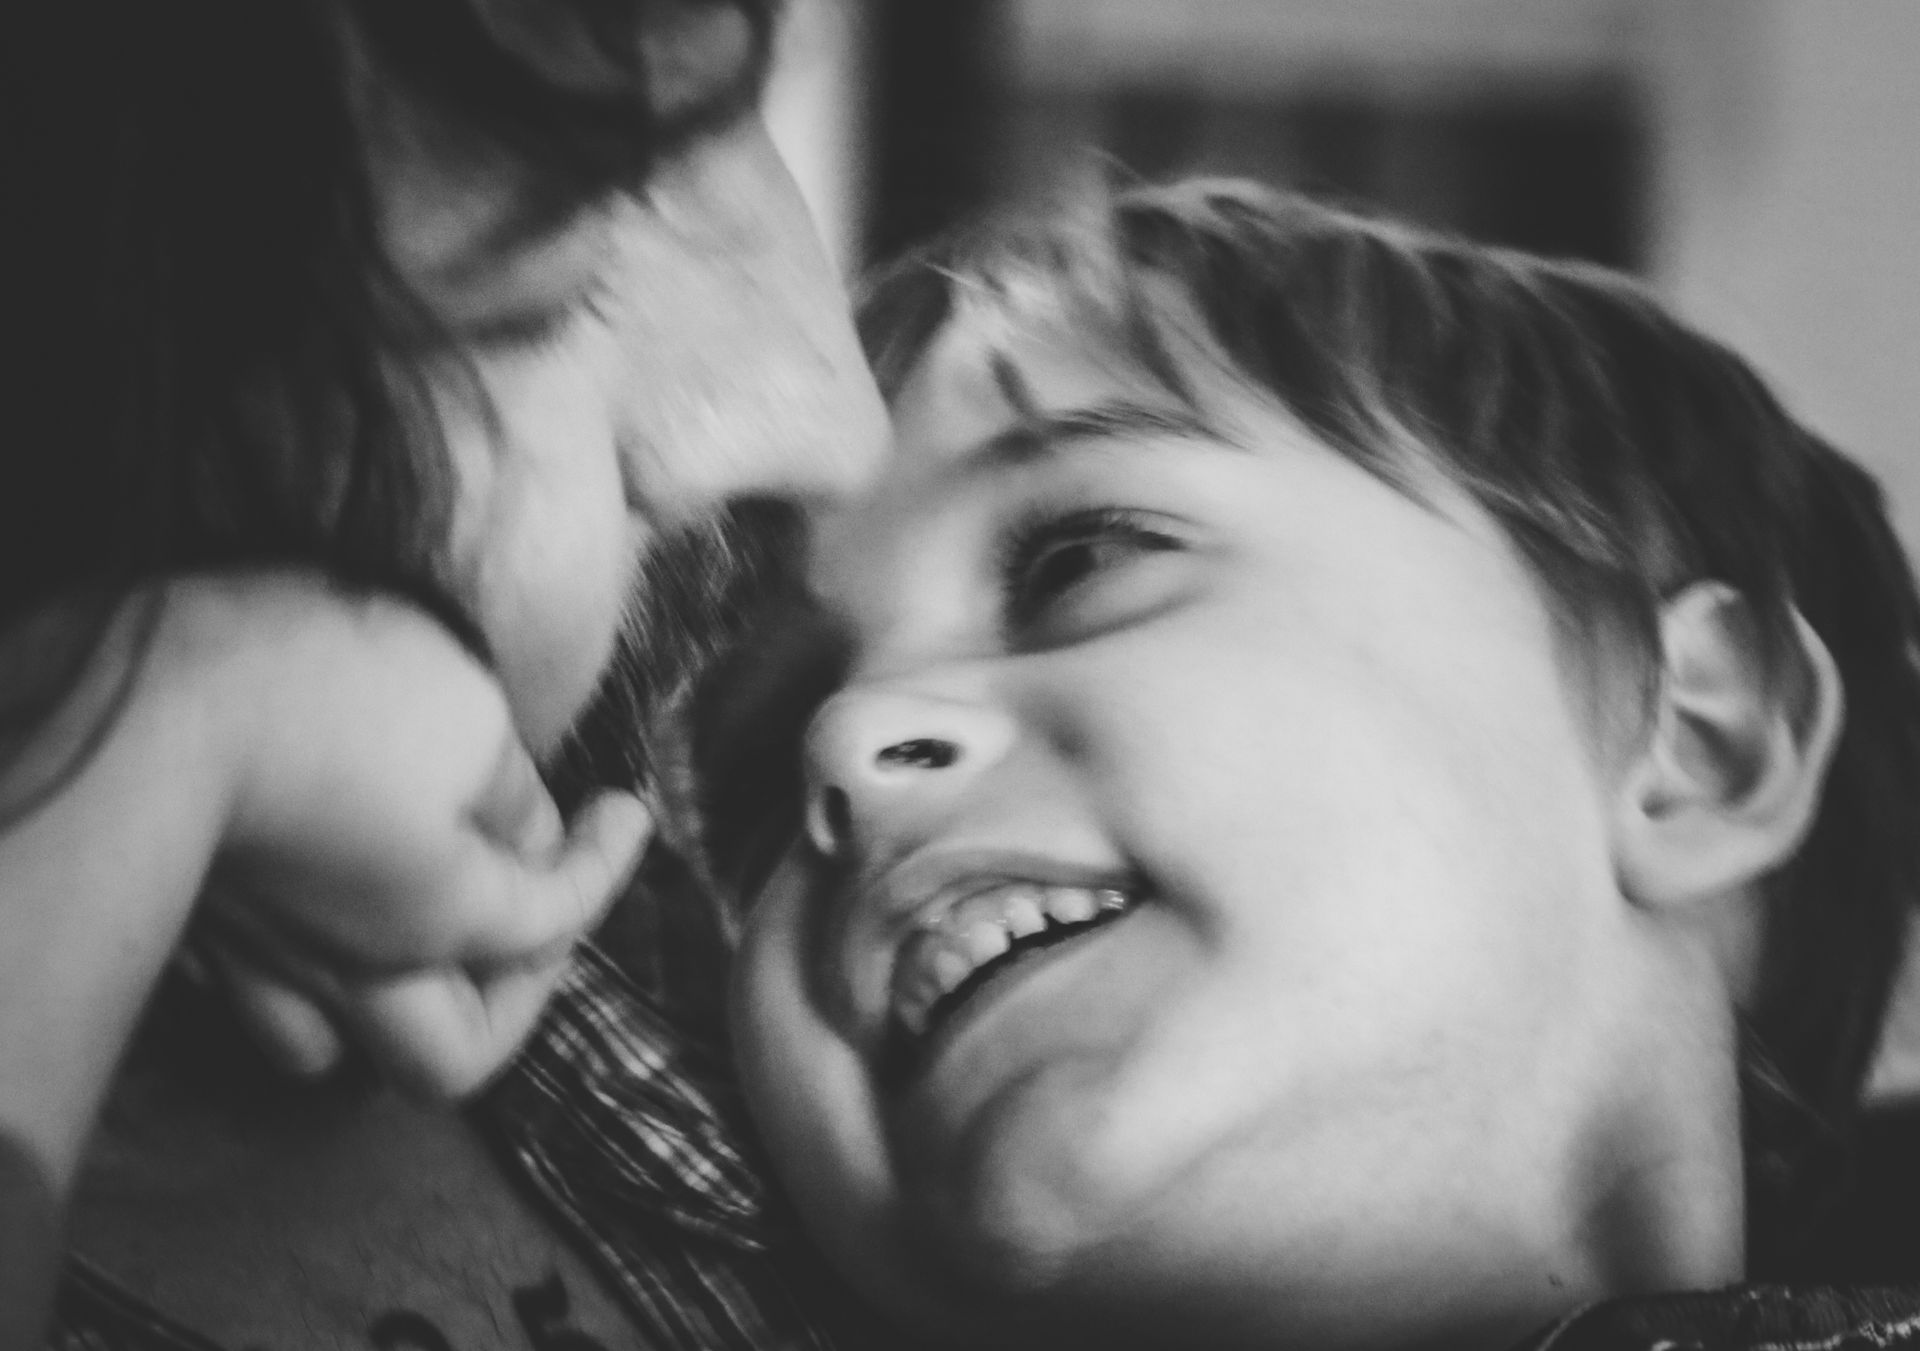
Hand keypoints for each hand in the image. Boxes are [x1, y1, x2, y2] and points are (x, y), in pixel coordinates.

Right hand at [168, 575, 649, 1097]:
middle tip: (540, 922)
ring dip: (397, 1017)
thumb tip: (532, 833)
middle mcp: (350, 973)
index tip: (630, 810)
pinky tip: (320, 928)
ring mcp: (260, 966)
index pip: (555, 916)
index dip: (607, 864)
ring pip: (333, 1053)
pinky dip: (305, 986)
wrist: (155, 696)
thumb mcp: (471, 721)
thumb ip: (515, 797)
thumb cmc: (334, 695)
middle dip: (516, 1002)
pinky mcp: (194, 935)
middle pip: (453, 1059)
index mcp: (438, 923)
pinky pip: (256, 1003)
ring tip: (429, 947)